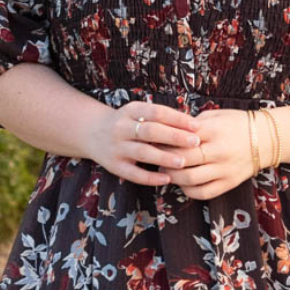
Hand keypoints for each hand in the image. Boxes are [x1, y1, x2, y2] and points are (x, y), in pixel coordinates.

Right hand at [89, 99, 205, 185]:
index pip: (157, 112)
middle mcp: (121, 128)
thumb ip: (161, 117)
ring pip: (143, 152)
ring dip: (164, 158)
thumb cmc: (127, 123)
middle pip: (151, 131)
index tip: (197, 126)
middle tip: (195, 142)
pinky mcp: (114, 166)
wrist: (92, 133)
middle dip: (174, 137)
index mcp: (130, 111)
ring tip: (183, 162)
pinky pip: (134, 174)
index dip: (177, 119)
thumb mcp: (139, 113)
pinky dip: (151, 177)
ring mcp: (116, 147)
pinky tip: (167, 178)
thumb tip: (193, 124)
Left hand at [150, 108, 258, 199]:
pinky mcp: (229, 183)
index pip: (181, 138)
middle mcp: (219, 151)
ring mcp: (225, 169)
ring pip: (190, 179)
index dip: (164, 140)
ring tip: (166, 171)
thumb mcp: (215, 116)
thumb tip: (167, 130)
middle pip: (183, 159)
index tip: (154, 140)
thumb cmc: (237, 124)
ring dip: (173, 177)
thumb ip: (193, 124)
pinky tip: (182, 183)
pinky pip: (203, 193)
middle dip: (164, 159)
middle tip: (155, 157)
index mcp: (214, 130)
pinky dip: (188, 190)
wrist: (267, 139)